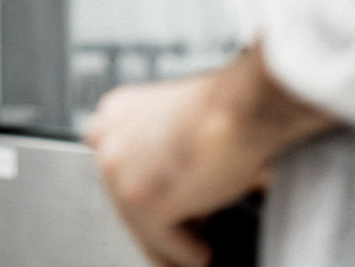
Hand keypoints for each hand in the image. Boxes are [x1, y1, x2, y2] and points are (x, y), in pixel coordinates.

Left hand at [83, 47, 335, 266]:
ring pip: (142, 224)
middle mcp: (108, 139)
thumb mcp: (184, 117)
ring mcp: (118, 170)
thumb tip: (184, 182)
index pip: (121, 168)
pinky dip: (187, 253)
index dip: (147, 193)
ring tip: (198, 252)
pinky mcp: (140, 198)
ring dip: (172, 243)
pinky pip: (162, 241)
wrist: (246, 104)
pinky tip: (205, 256)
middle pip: (126, 199)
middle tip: (187, 239)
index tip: (169, 211)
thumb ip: (167, 145)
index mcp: (117, 113)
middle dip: (158, 222)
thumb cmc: (231, 105)